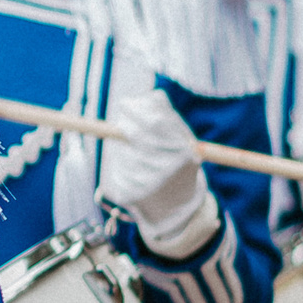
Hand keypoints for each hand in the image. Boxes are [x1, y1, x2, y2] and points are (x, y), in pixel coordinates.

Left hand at [97, 88, 220, 258]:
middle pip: (136, 136)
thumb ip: (166, 114)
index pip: (156, 121)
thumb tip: (145, 96)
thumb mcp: (182, 138)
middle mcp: (170, 169)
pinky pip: (117, 172)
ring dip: (121, 148)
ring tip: (131, 152)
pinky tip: (131, 170)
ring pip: (123, 153)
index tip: (125, 104)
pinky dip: (120, 166)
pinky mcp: (132, 196)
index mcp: (185, 151)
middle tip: (122, 123)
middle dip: (125, 126)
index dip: (137, 109)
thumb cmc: (177, 162)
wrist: (178, 206)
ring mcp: (150, 185)